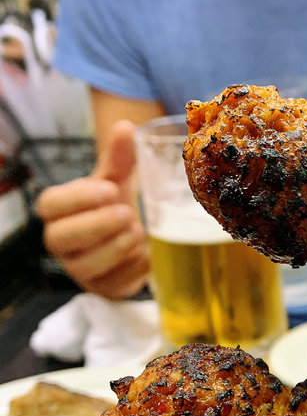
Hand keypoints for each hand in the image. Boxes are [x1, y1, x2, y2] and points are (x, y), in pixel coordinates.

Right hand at [36, 119, 149, 298]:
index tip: (110, 189)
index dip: (78, 198)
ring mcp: (79, 269)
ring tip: (140, 233)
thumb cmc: (115, 205)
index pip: (49, 205)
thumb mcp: (117, 180)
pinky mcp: (102, 289)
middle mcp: (62, 242)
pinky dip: (133, 270)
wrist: (133, 240)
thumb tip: (126, 126)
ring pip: (86, 266)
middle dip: (96, 226)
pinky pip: (113, 285)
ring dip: (117, 248)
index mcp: (59, 211)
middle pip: (61, 238)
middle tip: (127, 212)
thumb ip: (119, 158)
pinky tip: (149, 255)